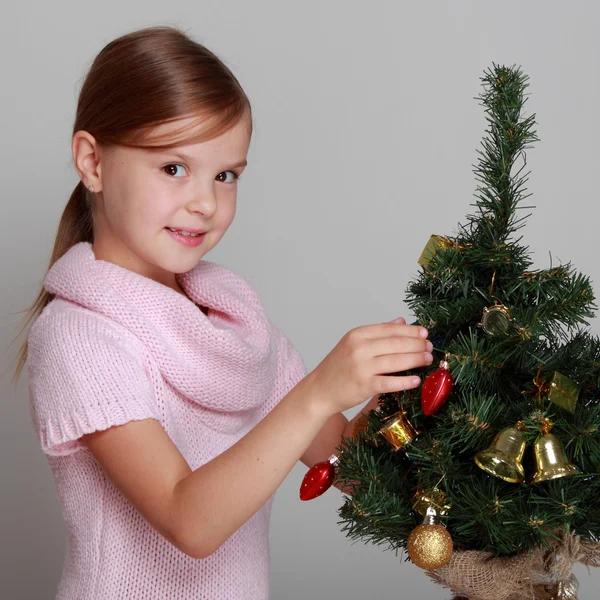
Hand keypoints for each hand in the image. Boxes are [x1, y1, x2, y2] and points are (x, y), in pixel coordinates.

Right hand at [304, 317, 432, 416]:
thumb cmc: (338, 367)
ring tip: (428, 359)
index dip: (411, 330)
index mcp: (357, 335)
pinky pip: (390, 381)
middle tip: (430, 347)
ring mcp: (362, 367)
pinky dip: (405, 381)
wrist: (319, 390)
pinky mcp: (364, 385)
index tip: (425, 333)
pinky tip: (416, 380)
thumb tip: (401, 321)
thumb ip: (378, 332)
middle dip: (417, 344)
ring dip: (416, 359)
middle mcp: (359, 348)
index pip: (390, 329)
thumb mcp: (353, 343)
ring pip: (396, 360)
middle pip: (396, 343)